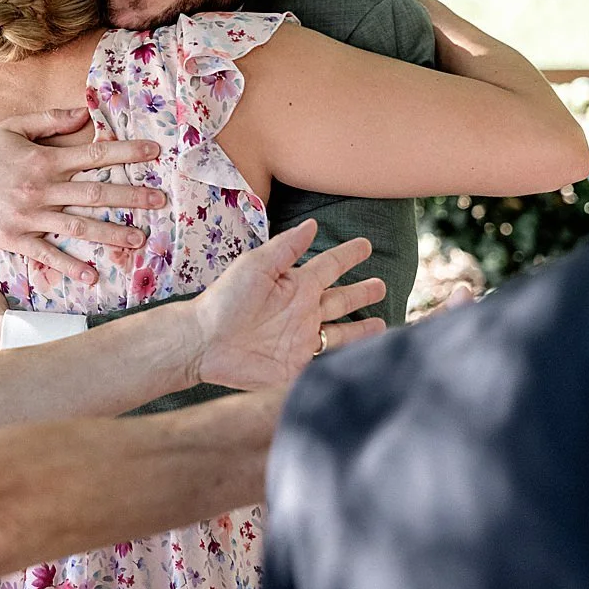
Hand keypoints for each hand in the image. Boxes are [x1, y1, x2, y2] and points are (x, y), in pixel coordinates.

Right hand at [0, 107, 165, 284]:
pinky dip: (69, 266)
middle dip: (131, 196)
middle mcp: (40, 188)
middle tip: (160, 200)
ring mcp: (27, 216)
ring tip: (139, 240)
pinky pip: (47, 254)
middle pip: (94, 193)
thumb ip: (51, 122)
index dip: (126, 152)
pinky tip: (92, 275)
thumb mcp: (13, 128)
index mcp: (43, 159)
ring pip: (77, 226)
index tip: (154, 151)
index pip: (93, 154)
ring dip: (110, 233)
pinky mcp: (14, 239)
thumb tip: (85, 114)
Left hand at [185, 220, 387, 390]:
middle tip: (381, 285)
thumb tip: (312, 224)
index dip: (347, 256)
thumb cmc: (226, 299)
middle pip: (340, 299)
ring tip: (383, 324)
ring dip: (361, 328)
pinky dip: (349, 356)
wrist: (205, 342)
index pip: (329, 266)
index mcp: (294, 284)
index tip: (365, 245)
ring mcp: (302, 338)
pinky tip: (366, 356)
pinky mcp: (299, 364)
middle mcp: (302, 310)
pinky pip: (330, 359)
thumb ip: (286, 248)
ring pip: (341, 331)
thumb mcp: (256, 266)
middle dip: (360, 293)